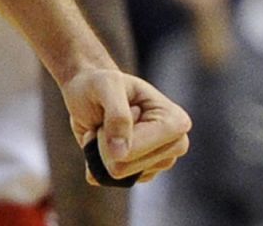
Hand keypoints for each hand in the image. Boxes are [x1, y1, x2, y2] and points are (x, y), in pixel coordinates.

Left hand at [60, 67, 190, 185]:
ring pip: (119, 174)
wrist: (87, 91)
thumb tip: (121, 155)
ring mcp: (160, 162)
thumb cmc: (99, 83)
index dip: (113, 131)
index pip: (140, 145)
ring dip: (101, 151)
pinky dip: (98, 161)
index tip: (110, 107)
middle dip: (106, 143)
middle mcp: (175, 145)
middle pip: (128, 165)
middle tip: (105, 119)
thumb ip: (117, 115)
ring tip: (105, 128)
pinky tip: (103, 142)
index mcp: (176, 121)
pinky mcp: (143, 173)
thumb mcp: (105, 85)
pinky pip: (111, 179)